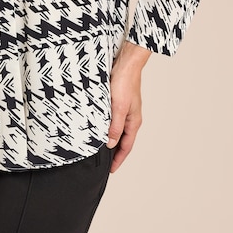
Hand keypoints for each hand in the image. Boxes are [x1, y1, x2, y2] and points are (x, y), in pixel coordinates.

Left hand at [106, 41, 150, 173]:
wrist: (126, 62)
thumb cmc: (125, 82)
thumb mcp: (118, 107)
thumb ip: (115, 126)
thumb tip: (111, 144)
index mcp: (134, 121)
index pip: (126, 146)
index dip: (119, 160)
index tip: (111, 170)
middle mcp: (130, 117)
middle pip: (123, 140)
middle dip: (115, 152)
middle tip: (104, 163)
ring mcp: (125, 109)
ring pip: (117, 129)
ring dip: (110, 139)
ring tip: (100, 148)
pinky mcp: (118, 101)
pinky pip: (113, 119)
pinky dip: (107, 126)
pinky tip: (99, 126)